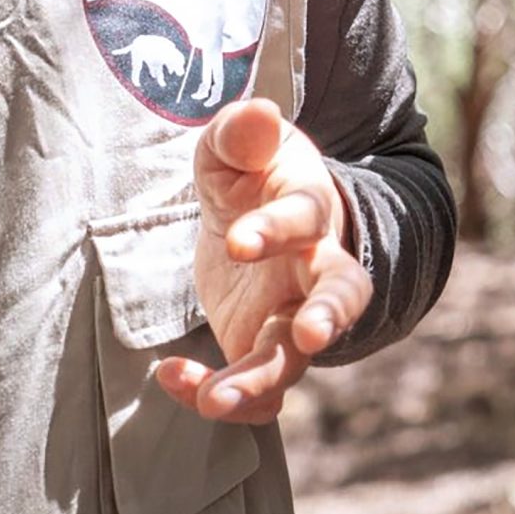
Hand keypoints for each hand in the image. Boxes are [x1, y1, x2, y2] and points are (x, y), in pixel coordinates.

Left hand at [154, 98, 371, 425]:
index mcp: (311, 209)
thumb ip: (241, 132)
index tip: (238, 240)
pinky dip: (215, 391)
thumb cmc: (251, 173)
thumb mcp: (237, 145)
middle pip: (341, 297)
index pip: (306, 218)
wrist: (256, 214)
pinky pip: (254, 389)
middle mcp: (314, 268)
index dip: (277, 229)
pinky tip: (172, 376)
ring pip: (294, 359)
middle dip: (330, 316)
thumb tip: (257, 113)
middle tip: (309, 335)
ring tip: (216, 400)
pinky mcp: (261, 348)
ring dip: (260, 382)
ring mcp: (291, 316)